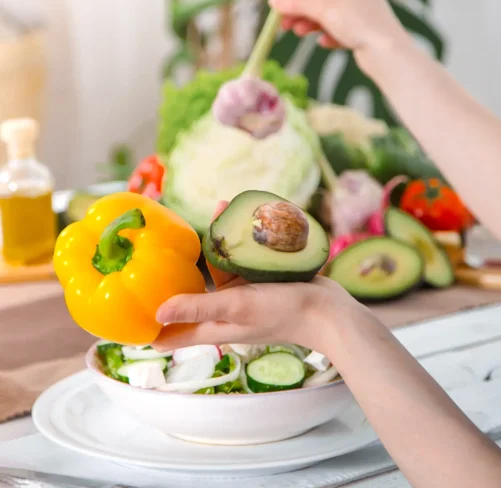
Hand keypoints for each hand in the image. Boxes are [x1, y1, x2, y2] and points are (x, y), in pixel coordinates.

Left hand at [152, 202, 352, 352]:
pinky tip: (237, 217)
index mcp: (214, 326)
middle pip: (190, 294)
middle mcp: (224, 311)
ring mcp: (243, 295)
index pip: (172, 334)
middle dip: (175, 273)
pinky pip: (241, 259)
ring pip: (217, 268)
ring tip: (212, 213)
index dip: (148, 327)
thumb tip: (156, 311)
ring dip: (212, 244)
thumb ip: (199, 307)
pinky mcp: (262, 281)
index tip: (124, 312)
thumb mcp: (238, 307)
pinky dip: (237, 241)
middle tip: (158, 246)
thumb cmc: (283, 313)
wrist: (329, 310)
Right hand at [269, 0, 411, 65]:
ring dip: (312, 24)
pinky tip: (323, 43)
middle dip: (301, 12)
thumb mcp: (324, 9)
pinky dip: (329, 36)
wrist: (388, 53)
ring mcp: (362, 13)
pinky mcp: (365, 33)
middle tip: (284, 25)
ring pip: (329, 17)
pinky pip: (341, 31)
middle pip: (321, 0)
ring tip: (299, 33)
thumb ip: (297, 3)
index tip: (277, 7)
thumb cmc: (359, 24)